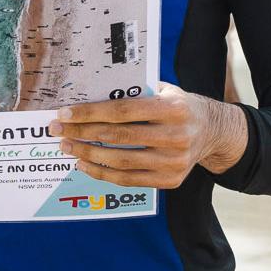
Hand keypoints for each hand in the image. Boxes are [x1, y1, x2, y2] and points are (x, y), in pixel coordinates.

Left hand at [48, 83, 247, 187]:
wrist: (214, 132)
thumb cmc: (178, 106)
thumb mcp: (163, 90)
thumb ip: (133, 92)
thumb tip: (88, 93)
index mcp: (173, 108)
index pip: (123, 111)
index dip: (90, 113)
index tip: (64, 113)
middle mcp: (177, 136)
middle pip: (118, 137)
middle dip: (81, 133)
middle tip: (57, 129)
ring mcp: (175, 162)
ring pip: (120, 162)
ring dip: (87, 154)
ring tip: (67, 146)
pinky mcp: (171, 180)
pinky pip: (129, 179)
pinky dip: (102, 173)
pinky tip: (84, 164)